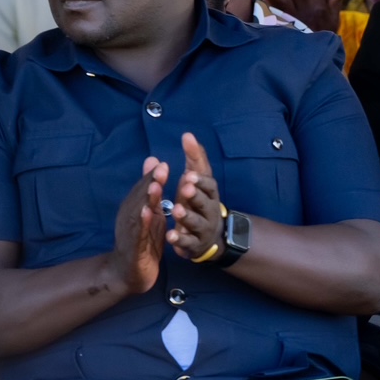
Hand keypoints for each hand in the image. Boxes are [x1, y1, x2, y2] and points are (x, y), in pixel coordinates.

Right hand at [104, 159, 168, 295]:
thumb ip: (152, 192)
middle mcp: (129, 217)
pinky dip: (143, 223)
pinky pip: (138, 233)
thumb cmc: (143, 241)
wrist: (129, 273)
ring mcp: (130, 232)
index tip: (164, 163)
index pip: (143, 190)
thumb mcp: (150, 214)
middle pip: (140, 197)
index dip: (152, 177)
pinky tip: (149, 214)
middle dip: (150, 182)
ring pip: (138, 212)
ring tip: (156, 186)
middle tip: (162, 169)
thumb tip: (153, 164)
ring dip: (146, 199)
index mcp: (134, 209)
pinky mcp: (134, 247)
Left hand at [162, 134, 227, 263]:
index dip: (201, 181)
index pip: (209, 186)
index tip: (190, 174)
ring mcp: (203, 229)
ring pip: (197, 222)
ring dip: (187, 216)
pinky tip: (169, 235)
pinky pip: (188, 242)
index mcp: (210, 194)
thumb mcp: (198, 181)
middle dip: (195, 196)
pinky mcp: (194, 244)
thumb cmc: (199, 202)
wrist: (210, 237)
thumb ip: (194, 159)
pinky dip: (179, 239)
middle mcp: (210, 211)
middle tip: (185, 188)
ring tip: (175, 210)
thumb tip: (188, 135)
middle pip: (205, 203)